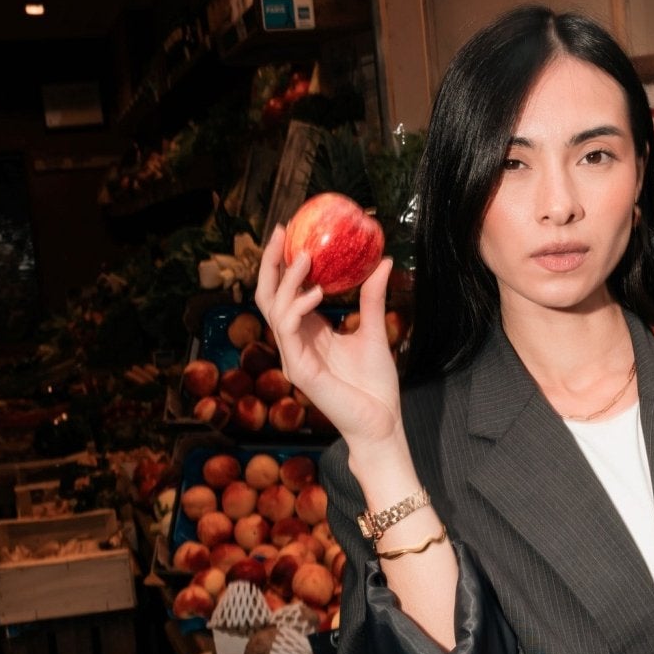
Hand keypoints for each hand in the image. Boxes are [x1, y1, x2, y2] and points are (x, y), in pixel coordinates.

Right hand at [254, 225, 401, 447]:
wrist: (381, 422)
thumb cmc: (375, 385)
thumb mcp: (374, 331)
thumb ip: (372, 298)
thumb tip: (383, 261)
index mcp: (309, 332)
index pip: (286, 291)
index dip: (284, 262)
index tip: (292, 231)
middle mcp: (295, 342)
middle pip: (269, 295)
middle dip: (272, 262)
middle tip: (282, 231)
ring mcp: (292, 356)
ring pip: (274, 309)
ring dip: (287, 280)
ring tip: (305, 256)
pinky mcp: (298, 370)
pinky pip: (289, 331)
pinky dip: (299, 307)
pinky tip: (316, 292)